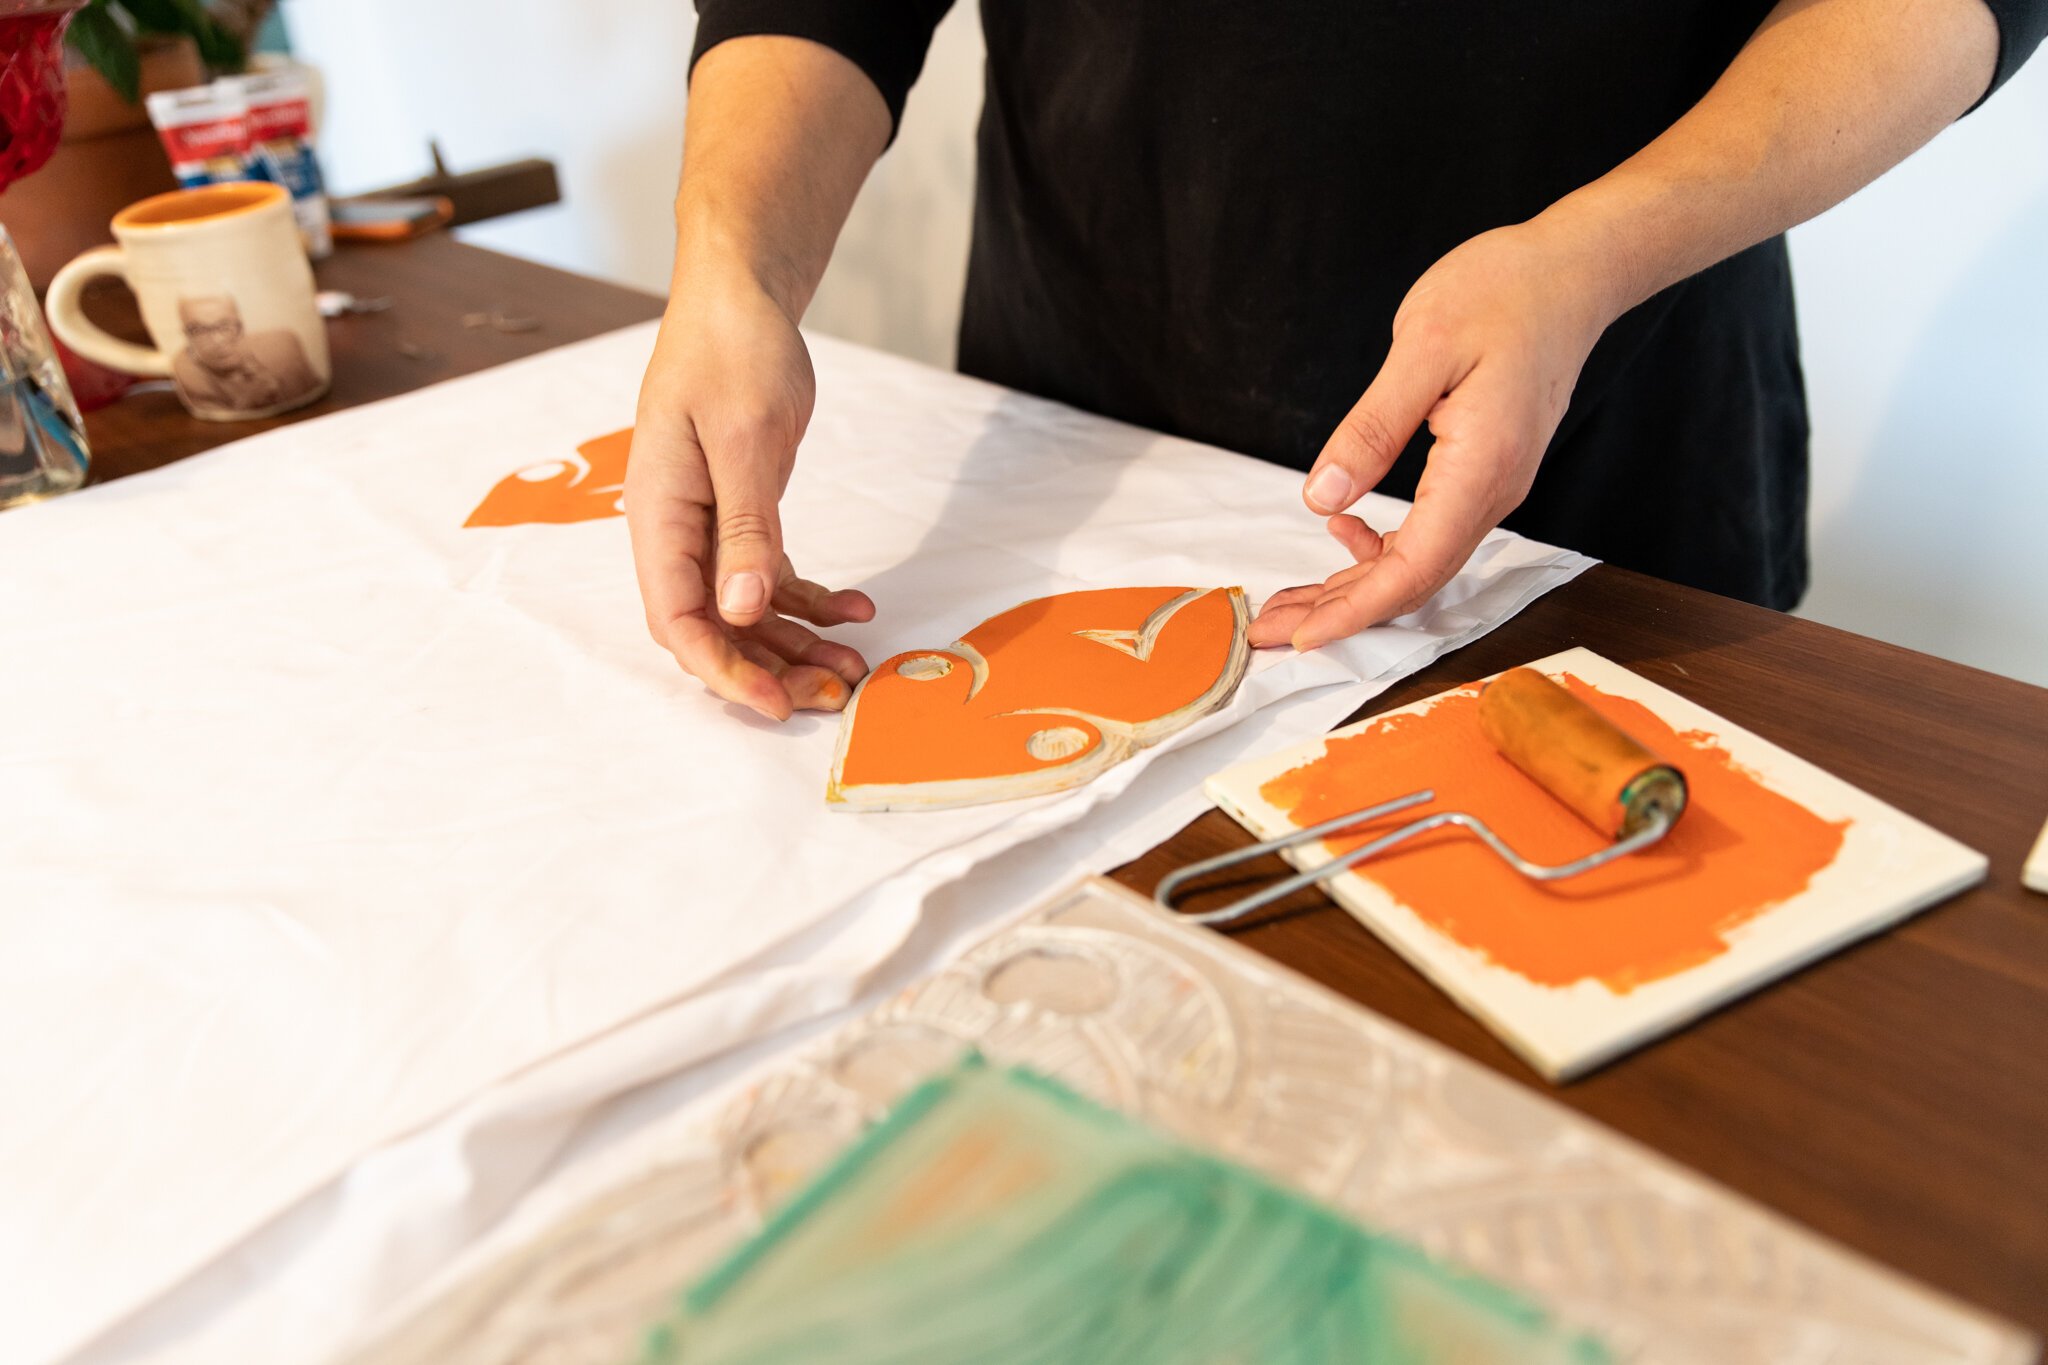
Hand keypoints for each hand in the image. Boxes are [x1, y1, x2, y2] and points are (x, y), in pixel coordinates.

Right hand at [625, 274, 873, 719]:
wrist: (743, 296)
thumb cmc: (733, 351)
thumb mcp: (745, 437)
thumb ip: (744, 528)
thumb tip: (739, 610)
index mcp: (658, 512)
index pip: (678, 618)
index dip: (723, 668)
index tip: (775, 702)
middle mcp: (676, 528)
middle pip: (714, 625)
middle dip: (769, 667)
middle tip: (832, 694)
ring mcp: (708, 523)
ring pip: (747, 609)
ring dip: (796, 642)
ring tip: (853, 667)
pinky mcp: (742, 512)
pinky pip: (771, 576)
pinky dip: (810, 600)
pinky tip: (856, 609)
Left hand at [1248, 221, 1620, 650]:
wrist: (1571, 273)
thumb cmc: (1504, 292)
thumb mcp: (1423, 346)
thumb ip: (1372, 428)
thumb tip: (1320, 498)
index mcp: (1481, 465)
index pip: (1415, 567)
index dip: (1356, 610)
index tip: (1303, 637)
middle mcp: (1494, 490)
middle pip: (1414, 579)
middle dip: (1340, 613)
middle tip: (1269, 632)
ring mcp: (1493, 485)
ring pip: (1420, 561)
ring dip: (1355, 586)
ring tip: (1292, 600)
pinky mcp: (1485, 472)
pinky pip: (1432, 531)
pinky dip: (1381, 546)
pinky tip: (1342, 526)